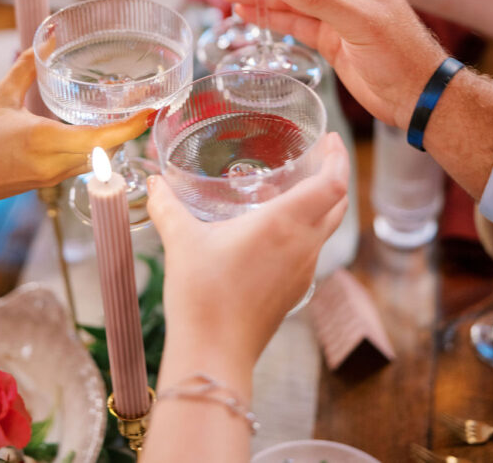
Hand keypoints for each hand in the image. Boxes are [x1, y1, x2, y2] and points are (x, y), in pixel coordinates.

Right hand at [0, 50, 153, 223]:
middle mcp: (52, 164)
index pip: (101, 139)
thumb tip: (45, 40)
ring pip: (95, 161)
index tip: (150, 111)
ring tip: (124, 115)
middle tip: (144, 106)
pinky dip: (93, 149)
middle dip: (128, 131)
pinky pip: (79, 166)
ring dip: (112, 141)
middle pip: (106, 151)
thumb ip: (24, 70)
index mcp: (44, 141)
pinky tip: (94, 131)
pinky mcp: (43, 182)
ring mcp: (49, 177)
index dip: (129, 126)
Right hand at [147, 132, 348, 366]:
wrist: (214, 354)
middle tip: (323, 153)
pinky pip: (313, 248)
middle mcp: (303, 245)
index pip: (333, 186)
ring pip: (327, 227)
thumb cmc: (203, 295)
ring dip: (323, 202)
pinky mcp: (296, 289)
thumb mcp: (181, 241)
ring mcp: (304, 270)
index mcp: (284, 224)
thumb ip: (167, 205)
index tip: (332, 139)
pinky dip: (309, 227)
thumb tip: (153, 182)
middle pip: (338, 204)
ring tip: (301, 184)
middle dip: (336, 174)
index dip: (338, 159)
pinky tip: (281, 227)